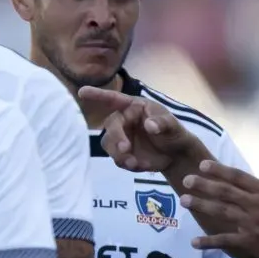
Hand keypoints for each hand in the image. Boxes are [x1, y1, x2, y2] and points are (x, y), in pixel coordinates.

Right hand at [78, 86, 199, 171]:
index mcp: (134, 107)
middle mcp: (123, 120)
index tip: (82, 91)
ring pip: (108, 145)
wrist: (177, 155)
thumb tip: (149, 125)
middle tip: (126, 149)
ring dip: (118, 154)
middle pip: (110, 126)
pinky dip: (127, 164)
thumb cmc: (174, 132)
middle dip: (116, 138)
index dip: (98, 95)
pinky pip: (117, 160)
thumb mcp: (173, 125)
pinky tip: (141, 166)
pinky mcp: (123, 155)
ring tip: (134, 163)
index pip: (114, 99)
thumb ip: (163, 123)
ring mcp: (121, 138)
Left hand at [180, 162, 258, 257]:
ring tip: (184, 201)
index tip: (203, 164)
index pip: (238, 177)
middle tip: (186, 180)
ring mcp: (251, 223)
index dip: (218, 170)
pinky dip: (208, 242)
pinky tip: (194, 242)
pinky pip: (225, 241)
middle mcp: (255, 204)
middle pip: (224, 191)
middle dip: (203, 185)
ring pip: (220, 211)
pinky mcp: (251, 243)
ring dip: (200, 205)